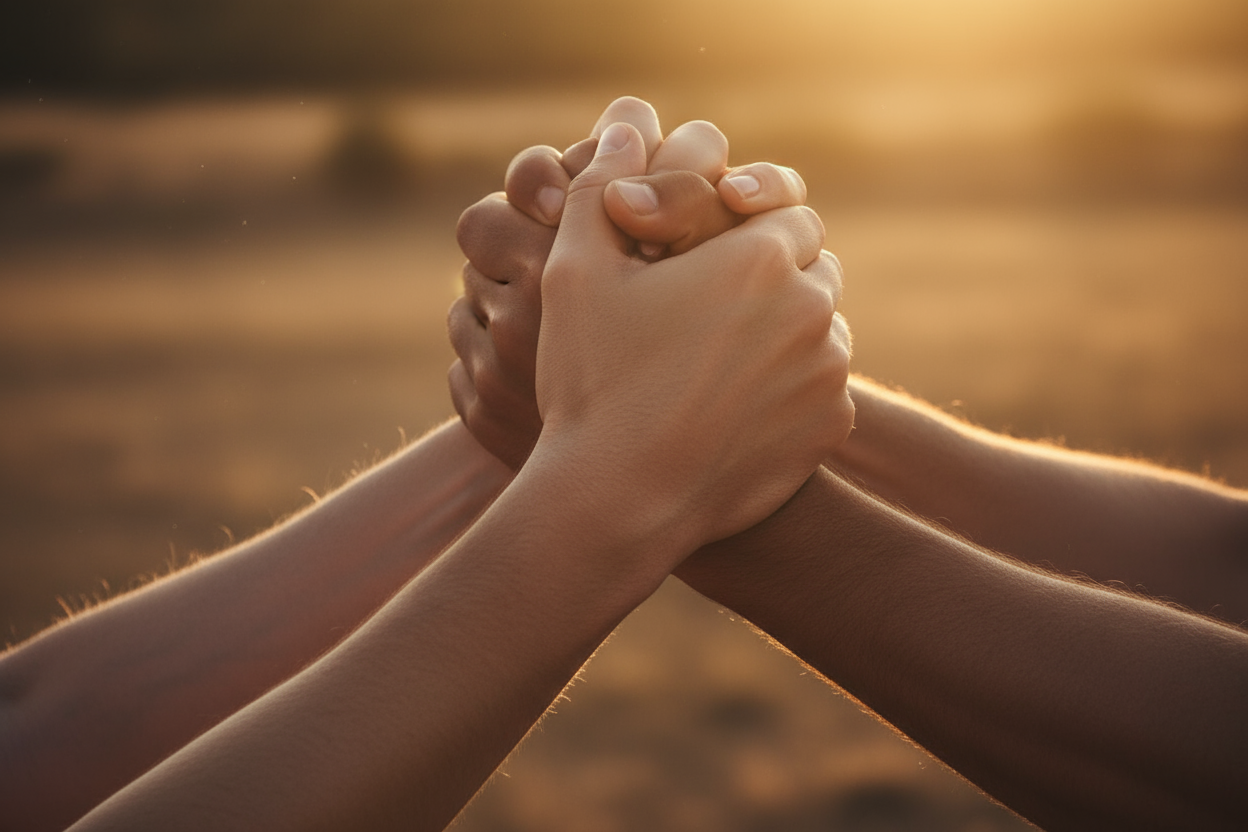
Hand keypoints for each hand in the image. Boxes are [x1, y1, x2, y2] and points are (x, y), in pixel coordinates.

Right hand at [450, 98, 814, 468]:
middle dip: (772, 275)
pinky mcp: (830, 429)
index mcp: (758, 255)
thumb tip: (625, 126)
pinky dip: (793, 390)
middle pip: (811, 264)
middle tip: (712, 307)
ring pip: (822, 327)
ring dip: (786, 330)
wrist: (617, 498)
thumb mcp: (575, 272)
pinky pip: (825, 389)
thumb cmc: (592, 380)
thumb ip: (601, 188)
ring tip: (721, 359)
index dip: (744, 225)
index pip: (782, 208)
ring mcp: (827, 373)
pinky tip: (736, 408)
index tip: (707, 255)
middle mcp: (810, 306)